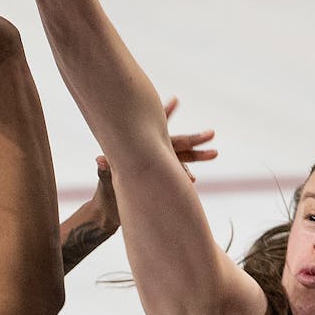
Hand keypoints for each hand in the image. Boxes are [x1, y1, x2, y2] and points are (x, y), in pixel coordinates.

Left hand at [93, 97, 216, 221]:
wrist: (108, 213)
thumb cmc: (104, 196)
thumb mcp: (105, 182)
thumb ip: (105, 171)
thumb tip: (99, 160)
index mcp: (139, 151)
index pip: (155, 130)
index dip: (165, 114)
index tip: (176, 100)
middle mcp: (149, 156)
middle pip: (176, 144)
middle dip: (194, 139)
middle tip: (212, 133)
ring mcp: (155, 168)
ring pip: (180, 159)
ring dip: (196, 157)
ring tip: (215, 153)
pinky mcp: (158, 180)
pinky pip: (175, 175)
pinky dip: (184, 177)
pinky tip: (192, 180)